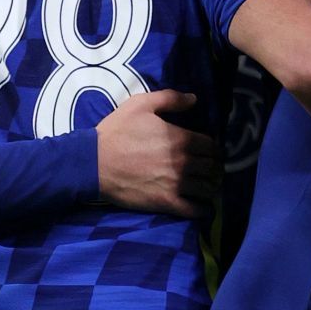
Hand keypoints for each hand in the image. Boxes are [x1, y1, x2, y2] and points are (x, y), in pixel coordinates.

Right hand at [95, 90, 219, 216]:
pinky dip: (204, 209)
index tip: (210, 151)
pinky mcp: (167, 203)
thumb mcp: (140, 105)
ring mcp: (177, 184)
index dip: (214, 148)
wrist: (94, 163)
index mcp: (181, 139)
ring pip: (209, 188)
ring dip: (212, 186)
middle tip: (211, 169)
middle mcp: (184, 162)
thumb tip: (194, 99)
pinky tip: (203, 207)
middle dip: (216, 167)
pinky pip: (195, 210)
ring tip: (208, 186)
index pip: (212, 146)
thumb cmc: (117, 132)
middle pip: (214, 168)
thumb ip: (170, 99)